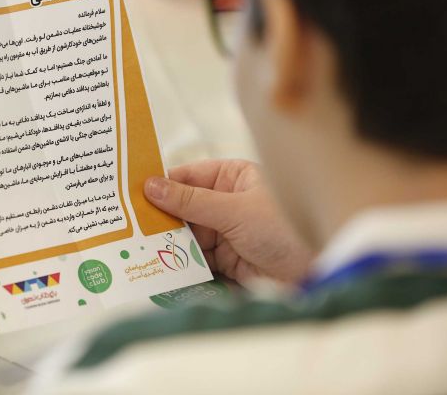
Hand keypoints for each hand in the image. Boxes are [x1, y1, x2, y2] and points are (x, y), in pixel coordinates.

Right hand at [144, 159, 312, 286]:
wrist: (322, 271)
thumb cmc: (285, 227)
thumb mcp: (235, 209)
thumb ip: (190, 201)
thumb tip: (151, 186)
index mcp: (231, 177)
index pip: (186, 177)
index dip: (159, 185)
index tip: (128, 194)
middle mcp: (226, 201)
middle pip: (182, 207)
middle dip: (158, 218)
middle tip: (124, 226)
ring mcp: (225, 231)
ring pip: (186, 234)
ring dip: (165, 242)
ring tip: (133, 247)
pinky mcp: (227, 260)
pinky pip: (195, 257)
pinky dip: (179, 262)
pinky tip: (158, 264)